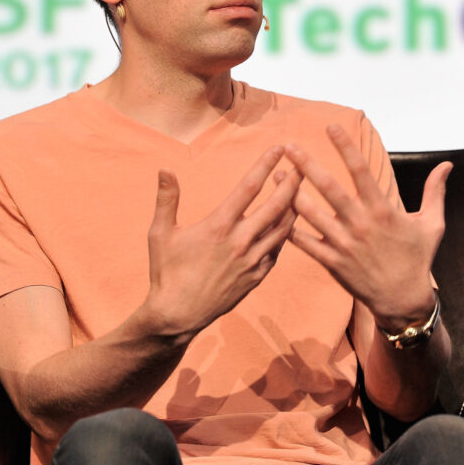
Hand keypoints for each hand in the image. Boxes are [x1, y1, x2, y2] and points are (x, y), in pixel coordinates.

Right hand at [144, 146, 301, 337]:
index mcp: (219, 226)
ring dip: (293, 206)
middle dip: (293, 182)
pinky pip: (278, 250)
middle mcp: (240, 241)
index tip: (278, 148)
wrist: (178, 316)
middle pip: (276, 205)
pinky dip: (285, 233)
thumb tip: (165, 170)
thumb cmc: (166, 273)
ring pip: (284, 228)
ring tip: (299, 190)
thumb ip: (167, 200)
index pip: (249, 187)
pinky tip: (287, 223)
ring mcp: (252, 260)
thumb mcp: (160, 234)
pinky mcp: (257, 277)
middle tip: (302, 164)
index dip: (265, 164)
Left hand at [284, 125, 451, 329]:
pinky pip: (305, 243)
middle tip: (288, 146)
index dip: (345, 147)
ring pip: (311, 214)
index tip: (330, 127)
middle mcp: (361, 224)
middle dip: (307, 165)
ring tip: (277, 173)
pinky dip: (290, 228)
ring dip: (291, 192)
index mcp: (382, 210)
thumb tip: (447, 165)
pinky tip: (275, 212)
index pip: (361, 171)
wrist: (404, 300)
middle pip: (329, 189)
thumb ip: (435, 192)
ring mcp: (344, 244)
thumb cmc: (418, 260)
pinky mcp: (332, 262)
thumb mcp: (432, 224)